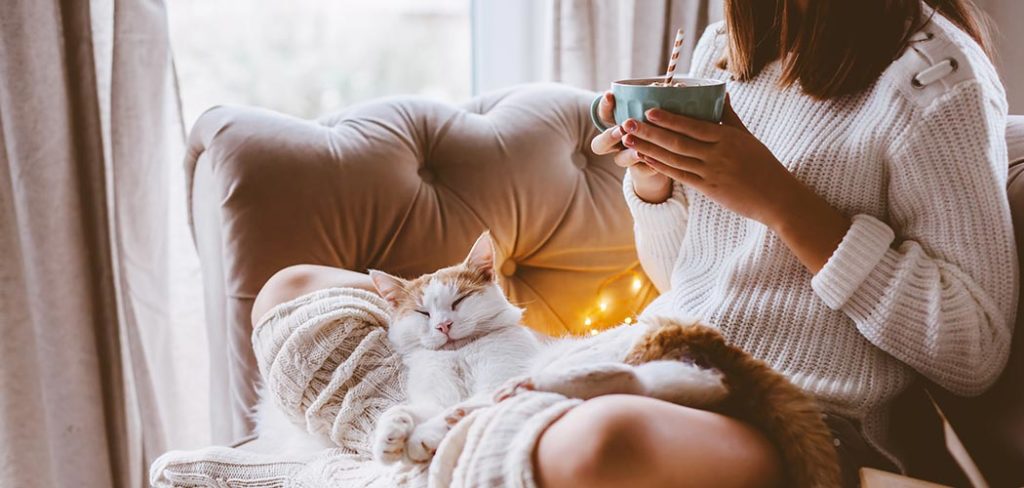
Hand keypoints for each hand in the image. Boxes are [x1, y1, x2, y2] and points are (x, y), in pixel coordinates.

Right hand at [590, 91, 672, 202]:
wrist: (668, 154)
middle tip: (622, 129)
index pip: (604, 114)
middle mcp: (617, 143)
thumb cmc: (660, 124)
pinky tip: (657, 164)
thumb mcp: (657, 111)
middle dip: (609, 136)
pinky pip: (641, 171)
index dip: (604, 105)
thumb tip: (674, 85)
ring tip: (639, 153)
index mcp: (617, 124)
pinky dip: (649, 167)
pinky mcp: (640, 171)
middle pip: (599, 144)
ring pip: (619, 160)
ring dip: (629, 155)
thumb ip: (657, 101)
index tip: (610, 94)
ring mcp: (626, 158)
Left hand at [622, 96, 850, 271]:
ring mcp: (711, 173)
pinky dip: (660, 166)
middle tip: (627, 123)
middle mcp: (717, 155)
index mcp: (728, 138)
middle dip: (649, 132)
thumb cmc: (763, 164)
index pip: (693, 126)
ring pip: (674, 159)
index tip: (649, 110)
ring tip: (628, 139)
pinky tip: (644, 158)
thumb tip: (720, 93)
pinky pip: (679, 176)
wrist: (777, 198)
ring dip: (648, 149)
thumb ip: (730, 116)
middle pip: (677, 142)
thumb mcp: (748, 137)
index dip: (669, 119)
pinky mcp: (707, 189)